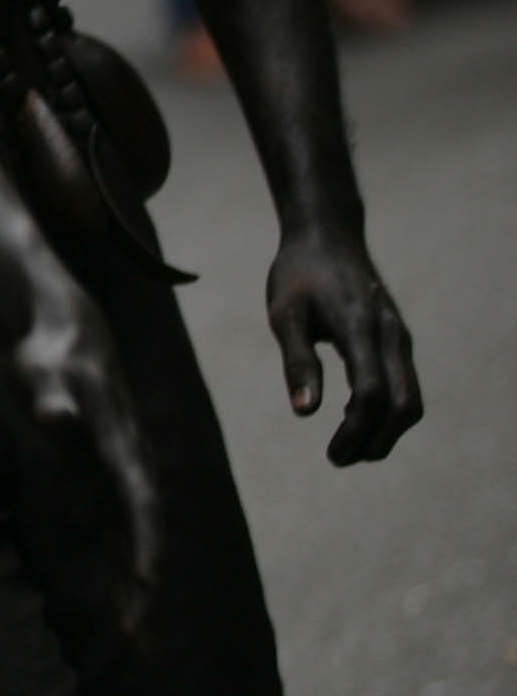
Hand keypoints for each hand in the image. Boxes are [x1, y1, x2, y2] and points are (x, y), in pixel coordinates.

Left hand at [12, 268, 159, 614]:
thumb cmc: (49, 356)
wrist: (65, 334)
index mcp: (121, 450)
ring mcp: (122, 477)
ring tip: (132, 642)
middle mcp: (131, 469)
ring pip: (135, 542)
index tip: (143, 589)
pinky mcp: (107, 480)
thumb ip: (53, 401)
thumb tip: (59, 417)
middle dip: (142, 589)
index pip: (138, 509)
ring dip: (134, 589)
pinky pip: (120, 534)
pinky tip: (119, 604)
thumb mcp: (44, 376)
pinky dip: (121, 568)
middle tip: (137, 644)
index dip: (142, 549)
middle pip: (143, 537)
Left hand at [266, 229, 421, 462]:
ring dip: (386, 431)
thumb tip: (304, 412)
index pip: (371, 394)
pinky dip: (387, 410)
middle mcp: (390, 336)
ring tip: (348, 447)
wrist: (327, 237)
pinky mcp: (397, 339)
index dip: (356, 432)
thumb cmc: (298, 275)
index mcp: (361, 329)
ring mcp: (399, 337)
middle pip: (404, 405)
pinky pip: (405, 384)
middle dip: (377, 441)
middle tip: (340, 458)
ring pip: (411, 399)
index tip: (333, 455)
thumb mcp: (285, 314)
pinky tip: (353, 416)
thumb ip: (297, 361)